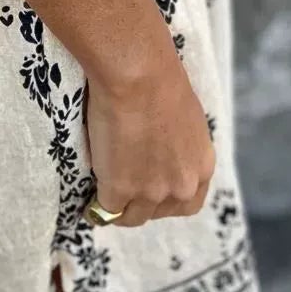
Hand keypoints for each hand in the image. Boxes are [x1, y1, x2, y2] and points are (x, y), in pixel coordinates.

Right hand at [84, 41, 214, 227]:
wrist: (138, 74)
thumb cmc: (160, 81)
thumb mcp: (186, 120)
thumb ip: (179, 146)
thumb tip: (162, 153)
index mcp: (201, 167)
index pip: (188, 203)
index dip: (167, 200)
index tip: (152, 192)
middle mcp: (181, 186)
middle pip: (158, 212)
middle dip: (141, 203)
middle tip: (124, 189)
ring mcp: (150, 192)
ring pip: (131, 217)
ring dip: (119, 207)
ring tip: (104, 196)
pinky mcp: (120, 190)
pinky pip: (106, 209)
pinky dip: (96, 204)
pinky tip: (89, 199)